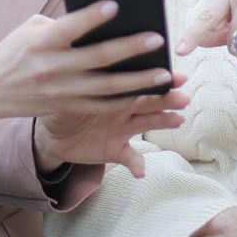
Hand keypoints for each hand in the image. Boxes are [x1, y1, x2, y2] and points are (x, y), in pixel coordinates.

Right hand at [0, 0, 183, 132]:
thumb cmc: (14, 51)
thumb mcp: (31, 29)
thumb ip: (63, 23)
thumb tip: (100, 18)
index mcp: (41, 42)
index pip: (69, 28)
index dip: (91, 17)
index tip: (115, 5)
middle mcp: (51, 68)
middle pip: (97, 59)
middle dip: (130, 49)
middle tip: (158, 39)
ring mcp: (60, 91)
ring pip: (106, 88)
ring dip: (138, 81)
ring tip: (164, 73)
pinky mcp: (66, 107)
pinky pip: (101, 105)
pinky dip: (125, 100)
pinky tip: (147, 92)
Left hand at [33, 73, 190, 176]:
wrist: (53, 133)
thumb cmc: (61, 103)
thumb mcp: (64, 90)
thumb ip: (75, 81)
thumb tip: (77, 65)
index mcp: (114, 89)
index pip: (138, 80)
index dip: (157, 77)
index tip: (175, 75)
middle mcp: (124, 107)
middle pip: (150, 100)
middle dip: (168, 98)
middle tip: (184, 97)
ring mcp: (123, 129)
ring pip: (147, 123)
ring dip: (164, 122)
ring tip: (178, 120)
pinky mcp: (115, 150)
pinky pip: (130, 157)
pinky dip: (137, 164)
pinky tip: (141, 171)